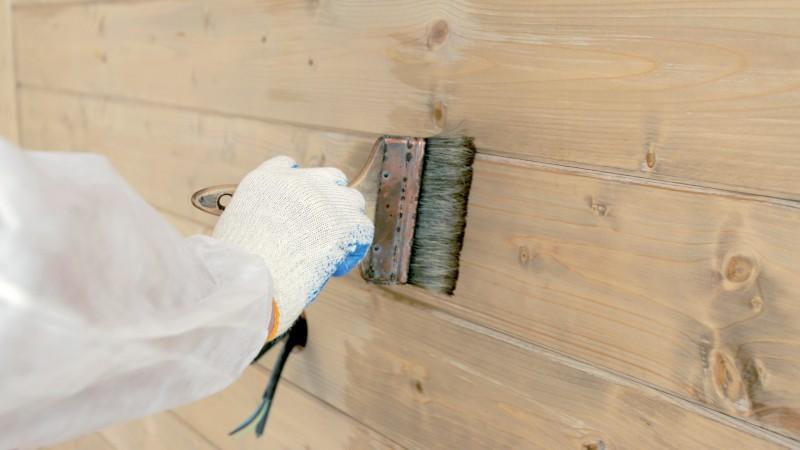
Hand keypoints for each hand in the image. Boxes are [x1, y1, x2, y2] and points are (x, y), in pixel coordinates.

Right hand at [213, 156, 373, 336]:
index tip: (297, 204)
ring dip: (346, 218)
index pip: (288, 166)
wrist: (254, 274)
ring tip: (335, 244)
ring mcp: (326, 199)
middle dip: (329, 198)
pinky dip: (353, 247)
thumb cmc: (239, 259)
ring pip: (351, 199)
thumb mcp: (236, 223)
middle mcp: (300, 181)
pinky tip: (338, 264)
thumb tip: (272, 228)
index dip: (297, 187)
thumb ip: (258, 214)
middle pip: (329, 178)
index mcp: (268, 179)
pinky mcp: (346, 223)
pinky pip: (362, 229)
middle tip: (322, 226)